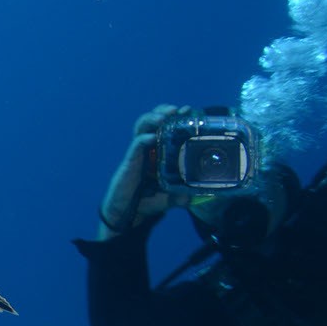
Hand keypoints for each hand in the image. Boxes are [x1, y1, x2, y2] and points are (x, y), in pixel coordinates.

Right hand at [98, 104, 191, 237]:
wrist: (128, 215)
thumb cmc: (147, 202)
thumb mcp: (171, 198)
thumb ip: (183, 194)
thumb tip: (198, 196)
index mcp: (158, 152)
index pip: (166, 127)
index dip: (176, 117)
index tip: (189, 111)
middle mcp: (148, 149)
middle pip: (152, 120)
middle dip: (164, 111)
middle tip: (177, 110)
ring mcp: (137, 154)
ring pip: (141, 127)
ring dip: (152, 118)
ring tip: (164, 117)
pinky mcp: (130, 162)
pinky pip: (136, 146)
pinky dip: (144, 139)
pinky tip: (153, 137)